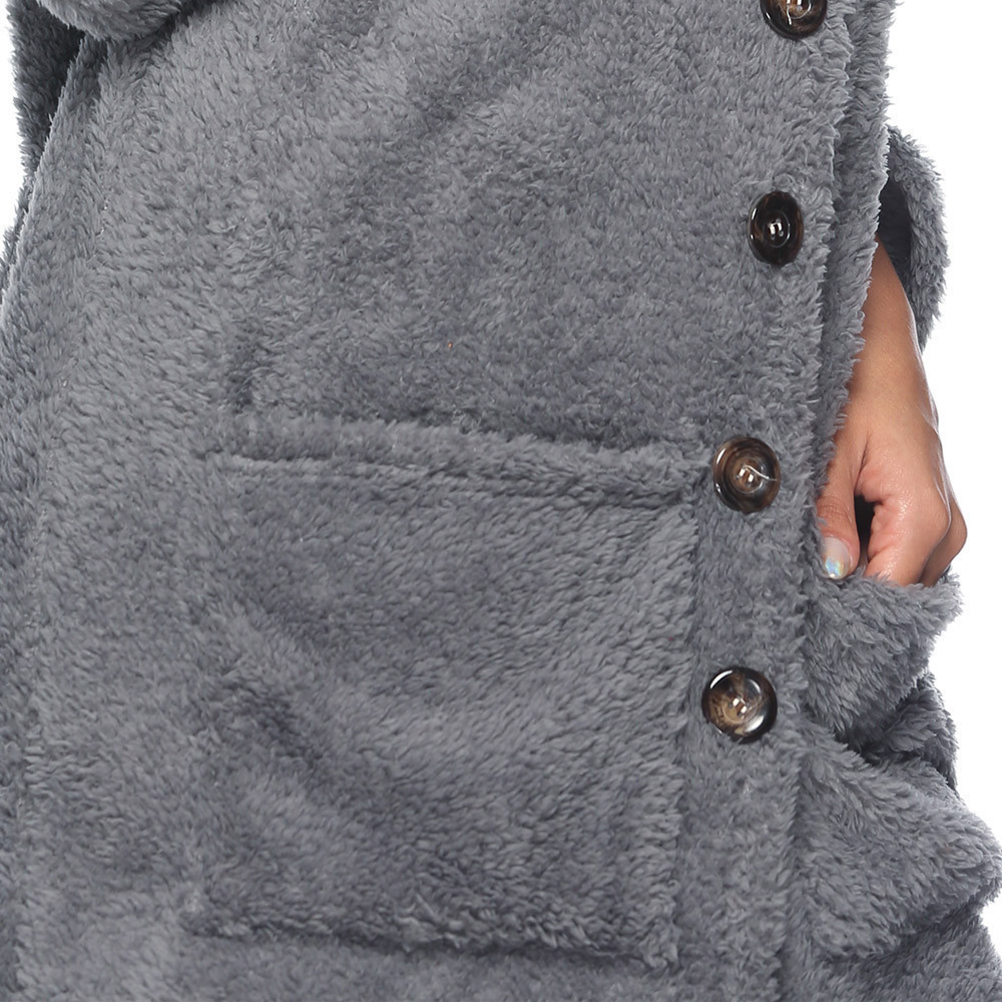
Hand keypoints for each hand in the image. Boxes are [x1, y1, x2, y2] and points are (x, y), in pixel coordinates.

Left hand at [815, 234, 965, 586]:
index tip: (801, 598)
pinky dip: (866, 548)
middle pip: (895, 590)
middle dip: (849, 586)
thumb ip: (827, 517)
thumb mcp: (829, 454)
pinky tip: (835, 526)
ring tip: (817, 537)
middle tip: (798, 568)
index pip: (888, 592)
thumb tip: (832, 571)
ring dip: (857, 565)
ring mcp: (944, 523)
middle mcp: (946, 529)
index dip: (844, 602)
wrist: (881, 348)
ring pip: (898, 574)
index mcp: (924, 517)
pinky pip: (900, 552)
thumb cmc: (857, 391)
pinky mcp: (932, 514)